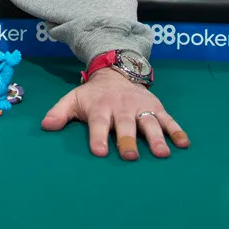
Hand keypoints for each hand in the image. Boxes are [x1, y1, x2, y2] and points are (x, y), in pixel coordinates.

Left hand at [40, 67, 189, 159]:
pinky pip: (168, 120)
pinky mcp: (156, 107)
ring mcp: (140, 107)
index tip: (99, 152)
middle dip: (127, 139)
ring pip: (149, 123)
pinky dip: (177, 130)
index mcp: (101, 108)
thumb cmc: (93, 95)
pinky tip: (183, 144)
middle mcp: (121, 108)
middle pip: (125, 125)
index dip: (97, 137)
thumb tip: (45, 126)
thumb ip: (59, 113)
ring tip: (162, 154)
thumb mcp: (73, 99)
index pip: (98, 124)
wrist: (115, 73)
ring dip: (156, 138)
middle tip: (130, 155)